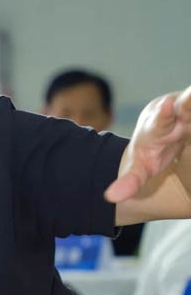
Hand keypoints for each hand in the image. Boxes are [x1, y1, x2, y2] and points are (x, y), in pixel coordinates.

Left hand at [105, 85, 190, 203]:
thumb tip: (110, 197)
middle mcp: (176, 111)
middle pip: (187, 103)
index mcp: (156, 126)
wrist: (161, 134)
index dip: (163, 115)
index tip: (166, 105)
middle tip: (189, 97)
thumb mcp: (139, 169)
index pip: (159, 121)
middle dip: (190, 100)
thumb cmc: (150, 153)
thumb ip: (128, 182)